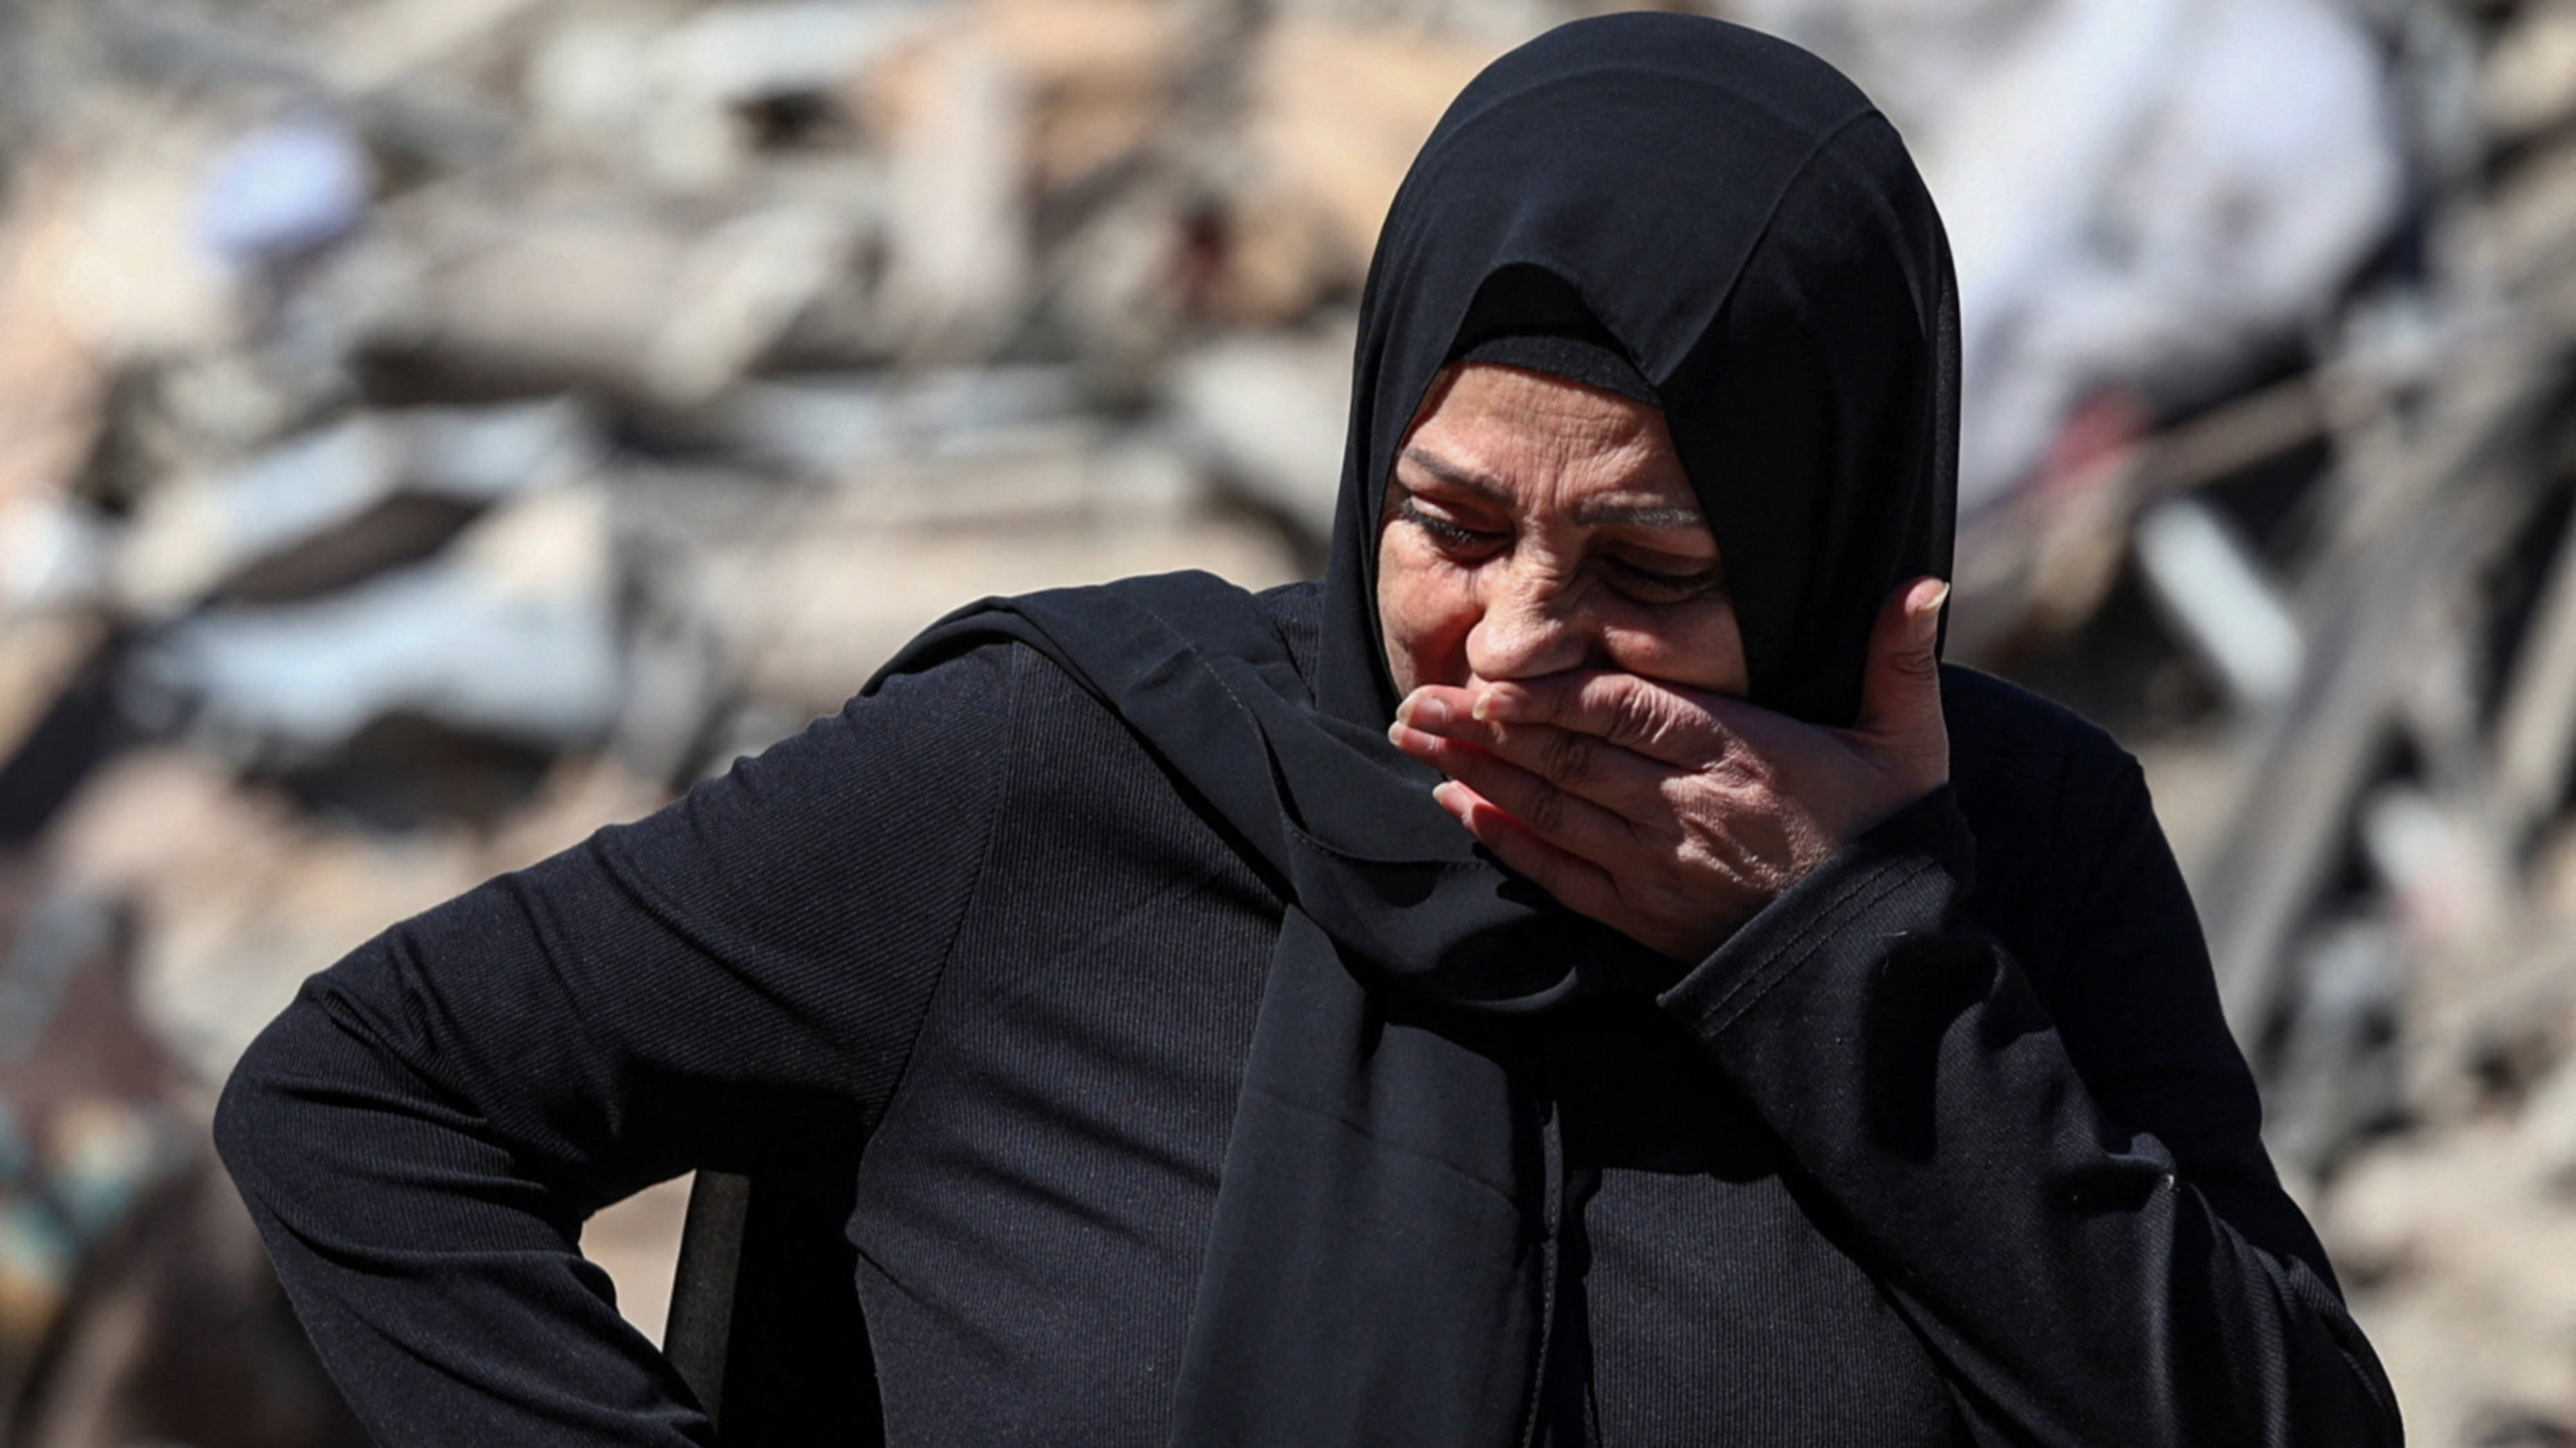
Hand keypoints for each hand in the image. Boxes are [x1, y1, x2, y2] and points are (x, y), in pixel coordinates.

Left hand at [1387, 577, 1951, 961]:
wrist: (1877, 960)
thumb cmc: (1889, 841)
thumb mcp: (1910, 746)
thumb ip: (1901, 662)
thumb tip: (1921, 584)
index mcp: (1741, 754)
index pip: (1626, 712)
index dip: (1553, 691)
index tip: (1492, 670)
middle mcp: (1687, 808)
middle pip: (1568, 756)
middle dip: (1484, 724)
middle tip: (1415, 696)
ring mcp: (1659, 865)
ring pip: (1551, 808)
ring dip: (1477, 770)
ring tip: (1416, 736)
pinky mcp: (1644, 914)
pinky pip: (1558, 872)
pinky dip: (1505, 837)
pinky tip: (1460, 804)